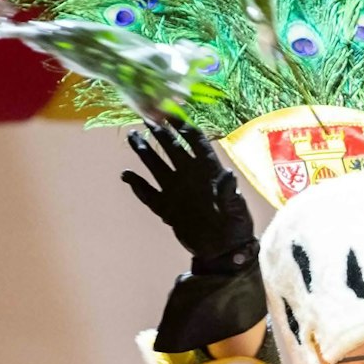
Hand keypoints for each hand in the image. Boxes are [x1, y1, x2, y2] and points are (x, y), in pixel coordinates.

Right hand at [121, 122, 255, 269]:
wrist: (226, 249)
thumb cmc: (237, 225)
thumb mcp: (237, 210)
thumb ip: (229, 193)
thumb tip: (228, 175)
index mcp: (209, 171)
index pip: (196, 142)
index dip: (184, 126)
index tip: (171, 114)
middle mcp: (191, 176)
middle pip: (173, 148)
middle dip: (160, 133)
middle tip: (146, 118)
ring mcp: (177, 191)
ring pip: (157, 166)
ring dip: (145, 152)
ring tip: (133, 137)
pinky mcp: (167, 209)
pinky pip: (149, 195)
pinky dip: (138, 186)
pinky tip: (127, 175)